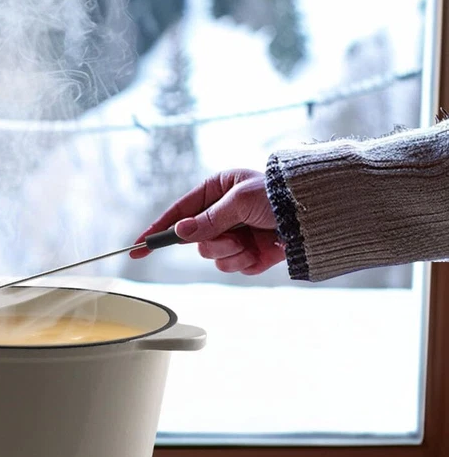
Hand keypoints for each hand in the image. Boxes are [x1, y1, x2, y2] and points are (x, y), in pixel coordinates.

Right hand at [130, 169, 283, 274]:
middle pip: (194, 240)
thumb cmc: (280, 194)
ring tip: (252, 240)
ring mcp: (235, 235)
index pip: (179, 212)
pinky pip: (232, 266)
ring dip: (231, 251)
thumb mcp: (239, 201)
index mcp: (217, 191)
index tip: (139, 246)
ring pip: (212, 256)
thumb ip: (208, 219)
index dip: (158, 229)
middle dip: (213, 242)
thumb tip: (180, 232)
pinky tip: (262, 249)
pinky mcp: (248, 254)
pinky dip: (245, 261)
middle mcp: (222, 214)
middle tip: (232, 236)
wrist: (316, 214)